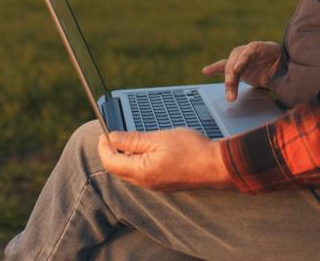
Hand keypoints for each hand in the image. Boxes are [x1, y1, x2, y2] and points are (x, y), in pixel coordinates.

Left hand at [98, 128, 231, 190]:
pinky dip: (137, 161)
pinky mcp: (164, 183)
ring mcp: (155, 185)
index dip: (103, 147)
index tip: (104, 133)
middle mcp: (145, 183)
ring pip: (130, 172)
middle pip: (118, 169)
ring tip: (129, 139)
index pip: (110, 162)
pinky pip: (142, 174)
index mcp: (141, 172)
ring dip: (125, 156)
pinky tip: (145, 149)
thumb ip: (132, 140)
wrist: (215, 165)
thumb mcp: (158, 138)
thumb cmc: (191, 150)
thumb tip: (112, 138)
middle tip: (113, 135)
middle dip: (111, 152)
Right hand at [202, 41, 280, 101]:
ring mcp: (242, 59)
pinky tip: (205, 71)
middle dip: (232, 74)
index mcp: (262, 48)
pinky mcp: (238, 68)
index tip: (237, 70)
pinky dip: (215, 69)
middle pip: (236, 60)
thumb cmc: (285, 67)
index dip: (242, 60)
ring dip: (229, 82)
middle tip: (230, 85)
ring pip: (230, 67)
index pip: (250, 51)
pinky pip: (225, 67)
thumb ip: (276, 74)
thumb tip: (267, 79)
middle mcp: (249, 51)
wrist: (284, 65)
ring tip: (230, 97)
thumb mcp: (284, 69)